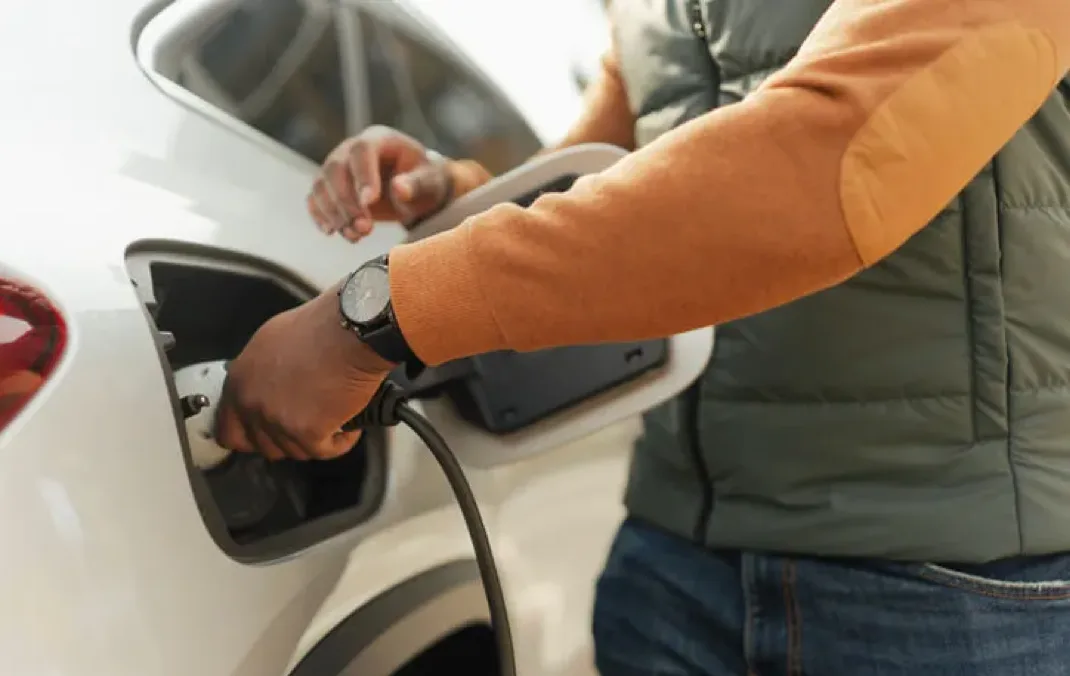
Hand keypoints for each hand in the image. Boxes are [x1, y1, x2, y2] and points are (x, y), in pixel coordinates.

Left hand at [213, 285, 395, 460]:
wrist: (351, 332)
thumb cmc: (321, 327)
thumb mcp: (272, 341)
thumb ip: (260, 374)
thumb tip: (268, 388)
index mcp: (239, 382)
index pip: (229, 429)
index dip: (250, 435)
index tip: (266, 434)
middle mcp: (253, 405)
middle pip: (263, 446)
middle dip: (286, 438)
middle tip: (307, 424)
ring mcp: (278, 422)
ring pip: (295, 451)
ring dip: (316, 439)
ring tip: (333, 416)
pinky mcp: (308, 433)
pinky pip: (325, 451)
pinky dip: (340, 441)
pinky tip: (348, 425)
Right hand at [308, 126, 451, 241]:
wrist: (416, 188)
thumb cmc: (425, 180)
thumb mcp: (429, 181)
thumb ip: (416, 184)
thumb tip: (400, 189)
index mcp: (380, 139)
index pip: (362, 150)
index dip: (363, 175)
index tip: (370, 202)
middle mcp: (352, 148)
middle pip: (335, 169)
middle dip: (347, 202)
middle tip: (365, 228)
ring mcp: (337, 166)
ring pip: (321, 186)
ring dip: (335, 214)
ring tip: (356, 236)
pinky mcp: (329, 186)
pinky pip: (315, 198)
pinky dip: (321, 216)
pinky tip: (332, 232)